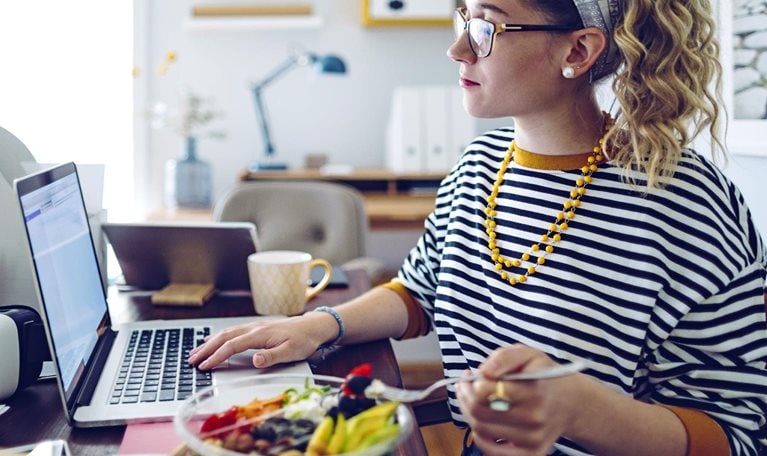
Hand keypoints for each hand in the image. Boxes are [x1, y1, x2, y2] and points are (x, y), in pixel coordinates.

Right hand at [188, 313, 329, 369]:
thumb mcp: (291, 352)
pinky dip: (219, 336)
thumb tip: (255, 360)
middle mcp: (254, 328)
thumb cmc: (304, 340)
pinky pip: (232, 331)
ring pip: (226, 333)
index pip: (232, 346)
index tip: (204, 366)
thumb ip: (272, 356)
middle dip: (206, 349)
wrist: (313, 326)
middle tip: (191, 360)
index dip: (216, 356)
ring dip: (209, 342)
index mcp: (260, 334)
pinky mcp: (256, 328)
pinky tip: (213, 340)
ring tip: (195, 352)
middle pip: (224, 337)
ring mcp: (254, 327)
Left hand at [455, 345, 583, 455]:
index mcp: (534, 391)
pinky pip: (491, 451)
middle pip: (479, 411)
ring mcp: (532, 440)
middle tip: (466, 385)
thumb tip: (484, 372)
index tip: (473, 375)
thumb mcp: (527, 354)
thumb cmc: (542, 375)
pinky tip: (481, 420)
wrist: (569, 402)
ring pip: (480, 430)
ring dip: (469, 412)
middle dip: (466, 396)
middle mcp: (534, 418)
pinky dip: (479, 436)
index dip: (472, 382)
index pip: (485, 392)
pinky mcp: (530, 454)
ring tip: (472, 399)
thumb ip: (504, 357)